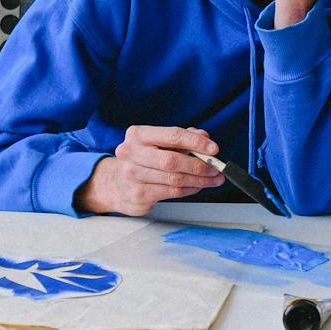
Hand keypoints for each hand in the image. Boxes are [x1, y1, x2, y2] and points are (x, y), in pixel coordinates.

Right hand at [76, 125, 226, 215]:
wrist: (115, 184)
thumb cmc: (142, 160)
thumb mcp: (158, 143)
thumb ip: (182, 138)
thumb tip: (204, 137)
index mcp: (137, 135)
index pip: (172, 135)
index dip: (196, 142)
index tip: (213, 149)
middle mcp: (131, 153)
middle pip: (172, 160)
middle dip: (199, 165)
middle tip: (216, 169)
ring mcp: (132, 175)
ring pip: (174, 178)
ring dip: (199, 180)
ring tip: (212, 179)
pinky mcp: (137, 194)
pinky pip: (171, 192)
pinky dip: (189, 189)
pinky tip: (197, 186)